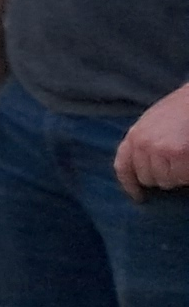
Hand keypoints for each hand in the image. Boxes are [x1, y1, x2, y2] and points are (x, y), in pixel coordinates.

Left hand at [114, 84, 188, 199]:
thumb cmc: (182, 110)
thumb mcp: (154, 123)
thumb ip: (145, 143)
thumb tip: (143, 168)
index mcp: (134, 135)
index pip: (123, 167)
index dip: (130, 185)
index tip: (138, 197)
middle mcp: (142, 144)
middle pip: (147, 178)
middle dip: (163, 176)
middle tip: (177, 162)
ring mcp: (159, 150)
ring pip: (166, 181)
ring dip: (177, 175)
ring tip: (184, 157)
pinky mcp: (177, 154)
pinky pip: (180, 178)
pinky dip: (187, 175)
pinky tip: (188, 160)